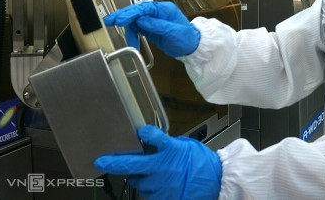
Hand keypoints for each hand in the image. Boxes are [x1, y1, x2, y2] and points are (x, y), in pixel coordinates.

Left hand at [95, 125, 221, 199]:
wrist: (217, 182)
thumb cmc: (203, 164)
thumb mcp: (186, 146)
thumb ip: (168, 144)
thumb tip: (154, 141)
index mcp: (170, 151)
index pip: (152, 137)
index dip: (143, 133)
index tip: (136, 132)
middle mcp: (162, 168)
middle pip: (131, 167)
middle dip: (121, 165)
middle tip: (108, 162)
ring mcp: (160, 186)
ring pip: (139, 183)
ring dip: (141, 179)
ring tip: (155, 176)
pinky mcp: (163, 198)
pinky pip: (149, 195)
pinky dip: (151, 190)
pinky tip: (162, 185)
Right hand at [104, 1, 200, 56]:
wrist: (191, 47)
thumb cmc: (185, 38)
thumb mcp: (173, 31)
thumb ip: (157, 25)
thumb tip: (140, 20)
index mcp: (163, 9)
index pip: (144, 8)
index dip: (131, 13)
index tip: (120, 19)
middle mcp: (156, 13)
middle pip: (137, 12)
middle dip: (123, 16)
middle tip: (109, 21)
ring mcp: (152, 21)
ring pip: (135, 22)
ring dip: (129, 31)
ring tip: (128, 41)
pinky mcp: (150, 29)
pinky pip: (137, 30)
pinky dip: (133, 36)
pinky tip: (131, 42)